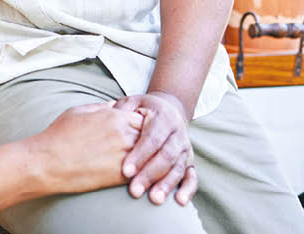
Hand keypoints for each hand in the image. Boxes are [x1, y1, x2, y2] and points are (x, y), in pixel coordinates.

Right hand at [34, 103, 142, 193]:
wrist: (48, 162)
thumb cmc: (59, 135)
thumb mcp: (78, 111)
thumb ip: (100, 107)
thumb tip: (114, 105)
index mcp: (115, 116)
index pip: (144, 118)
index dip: (142, 125)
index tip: (140, 130)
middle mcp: (123, 134)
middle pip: (151, 136)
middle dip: (150, 141)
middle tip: (148, 148)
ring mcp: (124, 155)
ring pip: (149, 156)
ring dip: (148, 159)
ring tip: (146, 163)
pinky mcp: (121, 176)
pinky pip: (142, 173)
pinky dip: (142, 173)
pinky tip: (138, 175)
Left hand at [114, 91, 196, 205]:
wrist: (169, 110)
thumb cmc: (144, 110)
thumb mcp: (133, 102)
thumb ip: (123, 109)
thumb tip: (111, 118)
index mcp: (163, 118)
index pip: (152, 138)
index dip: (140, 155)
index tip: (126, 171)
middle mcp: (178, 133)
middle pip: (166, 156)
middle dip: (150, 174)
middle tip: (134, 190)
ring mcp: (185, 148)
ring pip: (178, 168)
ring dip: (166, 185)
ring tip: (154, 199)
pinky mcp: (189, 160)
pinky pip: (192, 176)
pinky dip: (188, 189)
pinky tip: (179, 201)